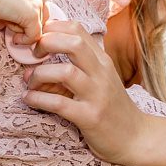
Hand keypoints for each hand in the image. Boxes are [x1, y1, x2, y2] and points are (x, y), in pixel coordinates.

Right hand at [0, 0, 46, 43]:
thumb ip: (11, 10)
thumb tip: (5, 24)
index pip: (38, 10)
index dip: (26, 20)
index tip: (14, 24)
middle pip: (39, 20)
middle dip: (24, 26)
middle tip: (8, 23)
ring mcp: (37, 6)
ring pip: (35, 28)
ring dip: (19, 29)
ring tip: (4, 20)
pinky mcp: (32, 16)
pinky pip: (33, 36)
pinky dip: (24, 41)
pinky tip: (14, 38)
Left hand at [22, 20, 147, 164]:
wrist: (135, 137)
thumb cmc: (113, 107)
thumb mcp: (102, 78)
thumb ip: (81, 63)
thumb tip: (45, 52)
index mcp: (102, 61)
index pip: (77, 29)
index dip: (53, 28)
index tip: (39, 39)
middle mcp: (101, 73)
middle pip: (74, 43)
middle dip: (47, 43)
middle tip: (34, 56)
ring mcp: (97, 95)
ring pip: (65, 72)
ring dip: (39, 74)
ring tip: (30, 82)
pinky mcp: (90, 117)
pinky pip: (59, 103)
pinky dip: (38, 99)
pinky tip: (29, 99)